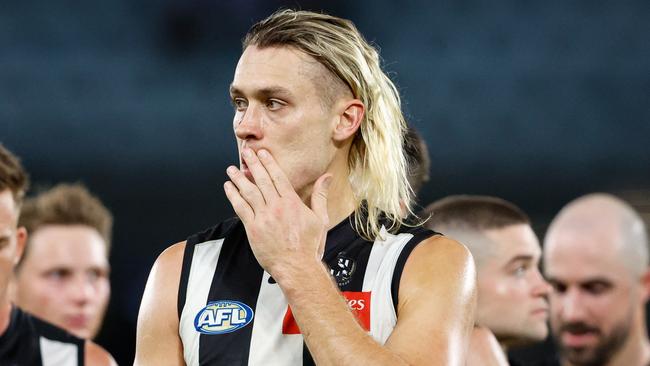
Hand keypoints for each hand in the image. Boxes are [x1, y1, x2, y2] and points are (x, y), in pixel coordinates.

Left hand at [224, 148, 332, 274]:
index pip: (278, 177)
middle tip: (245, 152)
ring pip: (248, 192)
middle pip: (261, 180)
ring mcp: (263, 218)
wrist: (297, 267)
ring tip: (231, 169)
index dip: (269, 163)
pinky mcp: (253, 229)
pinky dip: (233, 196)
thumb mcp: (321, 219)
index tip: (262, 153)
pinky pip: (241, 208)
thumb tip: (327, 177)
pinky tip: (228, 187)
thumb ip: (320, 196)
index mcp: (292, 203)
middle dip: (253, 164)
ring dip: (239, 179)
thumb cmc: (310, 245)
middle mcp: (276, 207)